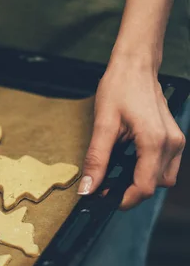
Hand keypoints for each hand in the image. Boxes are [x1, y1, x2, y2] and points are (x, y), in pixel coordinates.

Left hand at [78, 57, 184, 209]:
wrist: (136, 66)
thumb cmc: (120, 88)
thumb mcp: (102, 124)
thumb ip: (96, 159)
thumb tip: (88, 187)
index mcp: (154, 141)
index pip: (145, 187)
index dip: (123, 199)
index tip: (103, 198)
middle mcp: (172, 144)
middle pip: (155, 186)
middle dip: (131, 192)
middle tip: (105, 186)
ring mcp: (177, 141)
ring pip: (163, 179)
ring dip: (141, 183)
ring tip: (116, 175)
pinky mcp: (174, 138)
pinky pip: (165, 166)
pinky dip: (148, 171)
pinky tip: (128, 163)